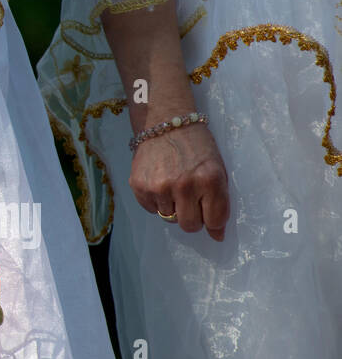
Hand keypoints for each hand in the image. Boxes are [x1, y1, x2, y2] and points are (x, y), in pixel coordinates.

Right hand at [129, 121, 229, 240]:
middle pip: (190, 225)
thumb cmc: (197, 146)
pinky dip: (156, 201)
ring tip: (172, 185)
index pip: (215, 221)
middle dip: (192, 216)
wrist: (165, 121)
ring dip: (172, 206)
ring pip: (168, 218)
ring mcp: (159, 187)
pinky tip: (158, 182)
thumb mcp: (217, 170)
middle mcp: (184, 186)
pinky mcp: (139, 186)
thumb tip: (216, 237)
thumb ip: (219, 202)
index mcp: (210, 180)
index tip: (209, 212)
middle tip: (190, 199)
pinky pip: (151, 209)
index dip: (213, 220)